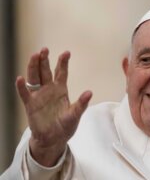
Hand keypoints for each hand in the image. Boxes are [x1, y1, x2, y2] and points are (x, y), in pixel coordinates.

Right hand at [15, 47, 91, 165]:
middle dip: (45, 60)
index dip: (63, 62)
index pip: (61, 72)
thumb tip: (89, 92)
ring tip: (34, 56)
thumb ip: (81, 104)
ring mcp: (39, 96)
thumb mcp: (75, 115)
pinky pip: (25, 94)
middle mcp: (49, 90)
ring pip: (34, 78)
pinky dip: (22, 87)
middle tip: (44, 49)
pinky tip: (20, 79)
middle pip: (45, 71)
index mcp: (61, 90)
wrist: (54, 139)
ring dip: (34, 67)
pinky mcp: (30, 105)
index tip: (66, 53)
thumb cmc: (65, 126)